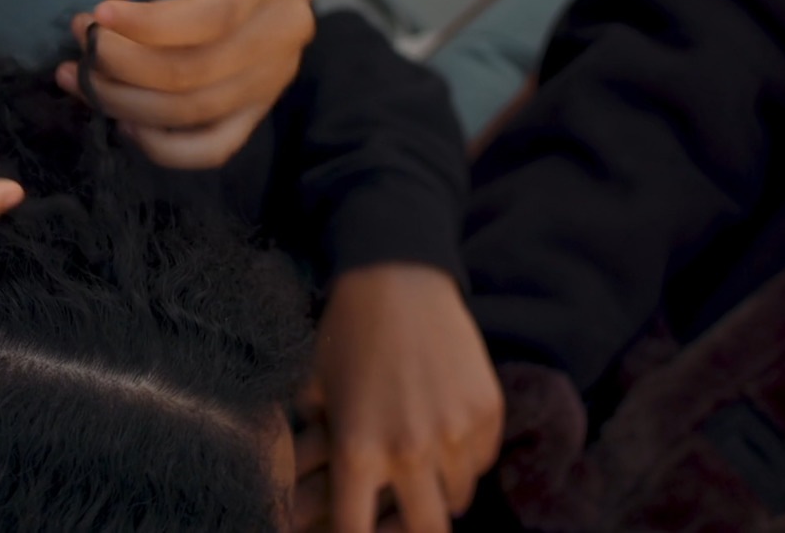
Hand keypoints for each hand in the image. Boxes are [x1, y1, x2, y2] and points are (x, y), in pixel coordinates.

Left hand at [55, 0, 316, 168]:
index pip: (210, 16)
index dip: (147, 27)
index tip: (94, 15)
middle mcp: (283, 29)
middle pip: (196, 72)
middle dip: (122, 65)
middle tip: (80, 41)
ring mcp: (276, 75)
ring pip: (195, 113)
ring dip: (125, 103)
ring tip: (82, 76)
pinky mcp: (261, 108)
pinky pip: (213, 149)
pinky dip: (162, 148)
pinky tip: (124, 120)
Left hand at [293, 264, 503, 532]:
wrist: (396, 277)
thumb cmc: (346, 334)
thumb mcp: (314, 391)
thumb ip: (312, 446)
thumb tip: (298, 492)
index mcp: (358, 451)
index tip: (360, 530)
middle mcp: (409, 450)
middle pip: (426, 532)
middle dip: (414, 532)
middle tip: (406, 519)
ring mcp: (455, 431)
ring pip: (459, 498)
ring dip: (442, 492)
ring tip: (427, 470)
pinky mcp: (486, 409)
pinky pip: (483, 460)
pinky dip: (467, 459)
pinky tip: (447, 435)